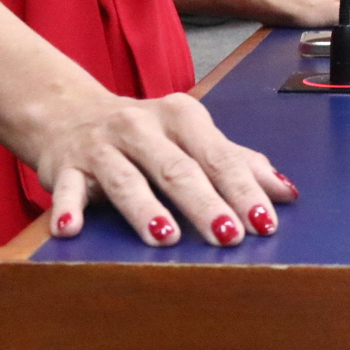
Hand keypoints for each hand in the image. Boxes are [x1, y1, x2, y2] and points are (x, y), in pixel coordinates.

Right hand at [42, 90, 296, 246]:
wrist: (69, 113)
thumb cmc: (145, 134)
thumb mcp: (192, 139)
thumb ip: (237, 163)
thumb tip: (285, 192)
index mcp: (182, 116)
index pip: (219, 157)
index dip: (242, 190)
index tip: (264, 222)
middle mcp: (142, 125)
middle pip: (178, 169)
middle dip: (204, 203)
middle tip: (227, 236)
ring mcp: (102, 145)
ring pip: (126, 179)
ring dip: (145, 209)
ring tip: (165, 237)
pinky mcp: (64, 165)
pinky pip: (65, 188)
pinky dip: (66, 207)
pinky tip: (69, 229)